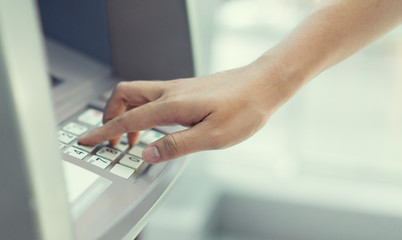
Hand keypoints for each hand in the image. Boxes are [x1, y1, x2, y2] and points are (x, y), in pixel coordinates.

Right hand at [78, 61, 289, 162]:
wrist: (262, 85)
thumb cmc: (244, 107)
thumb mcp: (212, 136)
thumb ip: (176, 145)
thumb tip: (147, 154)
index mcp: (172, 104)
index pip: (127, 118)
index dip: (104, 132)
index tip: (87, 140)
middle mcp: (170, 92)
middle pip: (124, 95)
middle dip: (111, 116)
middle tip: (112, 140)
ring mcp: (177, 88)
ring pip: (138, 95)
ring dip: (128, 115)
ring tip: (134, 140)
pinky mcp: (186, 90)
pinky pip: (154, 98)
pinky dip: (145, 112)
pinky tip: (157, 128)